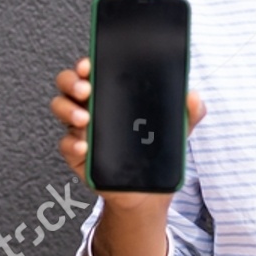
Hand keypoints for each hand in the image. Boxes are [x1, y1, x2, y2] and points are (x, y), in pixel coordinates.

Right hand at [50, 56, 206, 216]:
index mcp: (113, 93)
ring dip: (68, 110)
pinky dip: (73, 144)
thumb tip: (194, 97)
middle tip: (86, 89)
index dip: (87, 64)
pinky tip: (85, 146)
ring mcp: (81, 129)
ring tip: (84, 117)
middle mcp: (92, 106)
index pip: (94, 71)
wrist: (147, 191)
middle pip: (69, 84)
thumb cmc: (156, 153)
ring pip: (61, 108)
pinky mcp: (77, 153)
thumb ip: (189, 112)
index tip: (91, 63)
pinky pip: (65, 144)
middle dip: (72, 81)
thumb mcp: (177, 129)